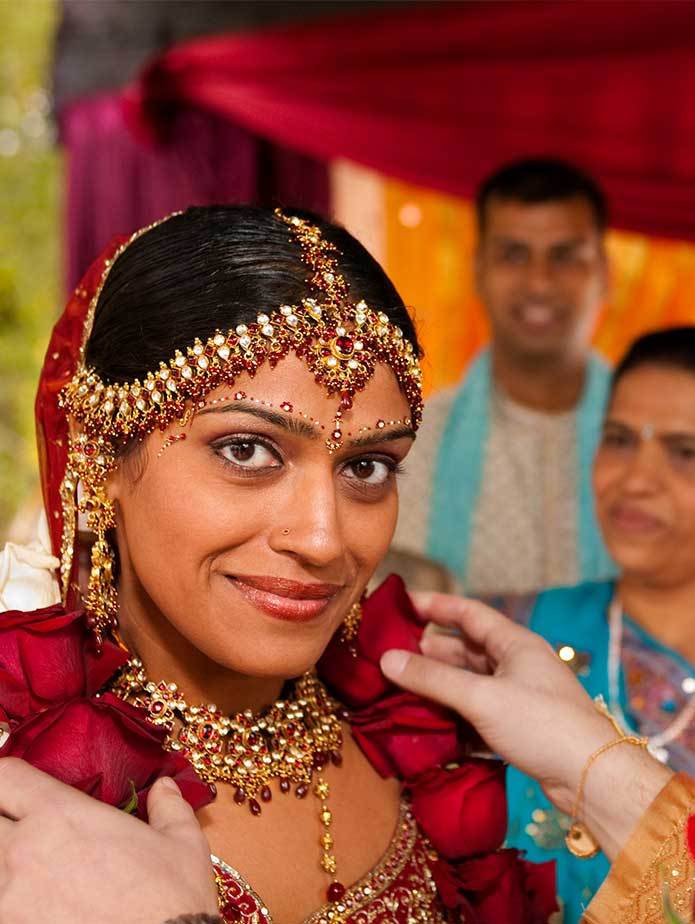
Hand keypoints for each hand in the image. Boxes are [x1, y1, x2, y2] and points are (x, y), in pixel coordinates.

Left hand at [0, 759, 218, 923]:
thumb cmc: (171, 901)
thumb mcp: (182, 843)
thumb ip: (168, 807)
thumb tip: (164, 787)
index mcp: (61, 814)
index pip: (5, 778)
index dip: (8, 781)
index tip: (19, 793)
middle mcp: (24, 850)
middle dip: (3, 822)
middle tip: (23, 835)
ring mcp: (9, 899)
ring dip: (5, 869)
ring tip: (29, 882)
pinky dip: (10, 908)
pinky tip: (33, 913)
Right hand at [381, 592, 670, 857]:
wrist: (591, 776)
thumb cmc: (541, 724)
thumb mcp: (481, 698)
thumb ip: (433, 679)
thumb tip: (387, 660)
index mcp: (515, 643)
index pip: (468, 613)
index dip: (434, 606)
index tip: (401, 604)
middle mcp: (517, 663)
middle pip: (465, 649)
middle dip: (430, 652)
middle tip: (392, 656)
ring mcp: (519, 695)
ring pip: (470, 682)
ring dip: (440, 685)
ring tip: (402, 690)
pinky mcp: (518, 725)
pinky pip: (477, 711)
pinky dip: (454, 714)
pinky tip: (429, 724)